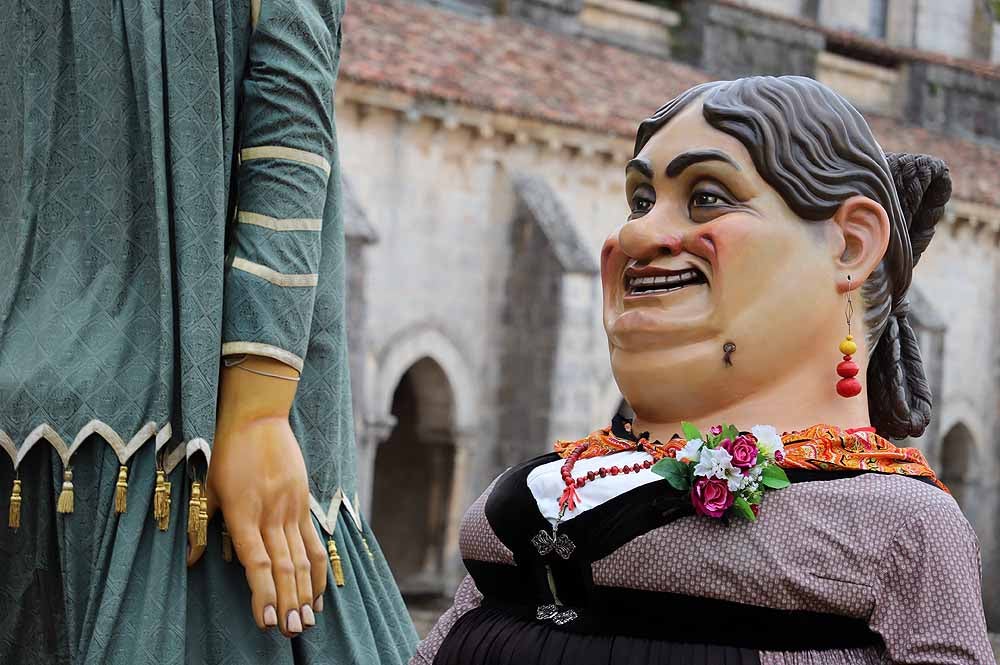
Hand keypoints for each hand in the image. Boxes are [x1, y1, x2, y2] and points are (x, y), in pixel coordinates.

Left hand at [188, 355, 327, 637]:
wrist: (258, 417)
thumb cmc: (227, 451)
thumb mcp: (207, 488)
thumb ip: (202, 527)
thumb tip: (192, 561)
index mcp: (243, 513)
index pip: (257, 563)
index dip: (263, 594)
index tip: (265, 621)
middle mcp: (270, 514)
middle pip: (285, 567)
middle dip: (288, 603)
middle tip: (291, 632)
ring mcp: (291, 508)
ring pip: (303, 558)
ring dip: (306, 593)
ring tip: (307, 621)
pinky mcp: (303, 501)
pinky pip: (314, 541)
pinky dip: (319, 569)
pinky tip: (319, 591)